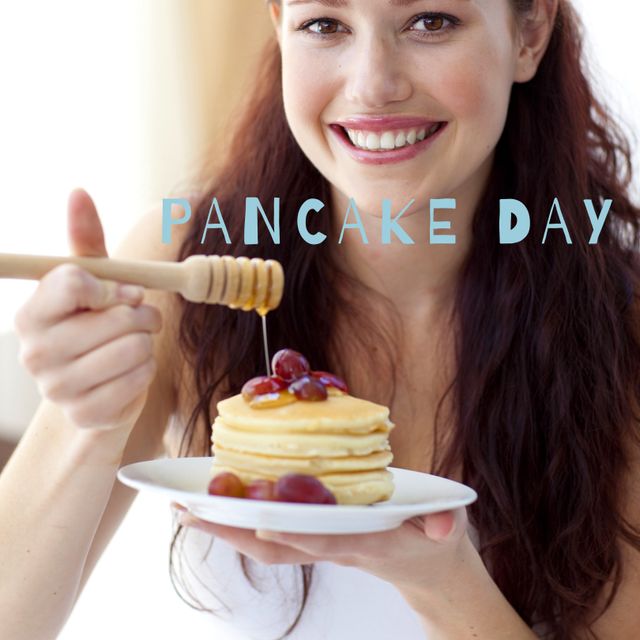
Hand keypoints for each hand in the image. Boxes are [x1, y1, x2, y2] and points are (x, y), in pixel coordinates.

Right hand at [14, 189, 161, 430]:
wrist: (98, 386)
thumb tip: (78, 192)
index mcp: (32, 313)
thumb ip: (85, 240)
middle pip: (114, 318)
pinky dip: (146, 372)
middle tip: (139, 319)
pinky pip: (138, 381)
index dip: (113, 286)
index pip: (75, 282)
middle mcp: (35, 352)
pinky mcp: (85, 414)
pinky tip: (132, 371)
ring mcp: (57, 389)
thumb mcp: (93, 282)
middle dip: (141, 315)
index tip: (125, 292)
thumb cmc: (96, 324)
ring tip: (136, 343)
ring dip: (147, 342)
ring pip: (133, 349)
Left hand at [176, 504, 469, 597]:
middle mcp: (338, 546)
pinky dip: (244, 525)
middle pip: (281, 546)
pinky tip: (219, 508)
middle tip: (192, 512)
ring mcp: (324, 546)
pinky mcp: (318, 540)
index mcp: (369, 541)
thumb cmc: (434, 540)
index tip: (260, 518)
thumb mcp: (448, 527)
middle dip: (236, 533)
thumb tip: (442, 529)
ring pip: (270, 545)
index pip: (327, 538)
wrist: (427, 569)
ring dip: (228, 530)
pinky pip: (275, 537)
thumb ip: (444, 524)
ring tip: (186, 509)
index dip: (296, 529)